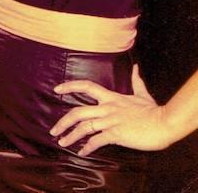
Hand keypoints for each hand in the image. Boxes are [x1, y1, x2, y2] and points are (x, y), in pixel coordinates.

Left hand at [51, 65, 173, 154]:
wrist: (165, 123)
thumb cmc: (154, 111)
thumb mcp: (143, 94)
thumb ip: (136, 81)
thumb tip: (135, 68)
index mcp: (111, 97)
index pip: (86, 86)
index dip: (69, 86)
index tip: (56, 89)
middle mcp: (107, 108)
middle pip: (78, 112)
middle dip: (63, 122)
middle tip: (54, 130)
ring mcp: (111, 121)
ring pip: (84, 127)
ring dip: (71, 136)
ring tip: (62, 142)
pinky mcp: (116, 134)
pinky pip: (97, 140)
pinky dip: (87, 147)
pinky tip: (82, 152)